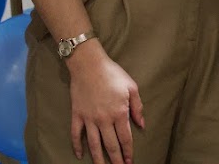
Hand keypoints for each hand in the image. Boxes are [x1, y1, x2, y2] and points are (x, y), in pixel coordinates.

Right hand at [67, 43, 144, 163]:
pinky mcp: (77, 114)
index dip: (128, 152)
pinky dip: (77, 145)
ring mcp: (89, 118)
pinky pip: (76, 134)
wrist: (88, 64)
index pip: (125, 139)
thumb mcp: (131, 87)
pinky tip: (80, 155)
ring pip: (94, 144)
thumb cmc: (112, 73)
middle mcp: (104, 119)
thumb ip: (137, 107)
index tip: (129, 161)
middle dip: (116, 160)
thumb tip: (141, 124)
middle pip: (111, 145)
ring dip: (98, 159)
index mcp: (119, 113)